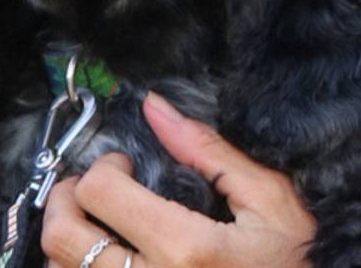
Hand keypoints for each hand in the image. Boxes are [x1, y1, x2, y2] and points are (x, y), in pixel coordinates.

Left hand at [40, 90, 315, 267]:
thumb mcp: (269, 202)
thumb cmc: (299, 263)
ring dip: (66, 241)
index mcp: (185, 248)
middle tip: (89, 187)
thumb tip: (156, 108)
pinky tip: (106, 257)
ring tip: (96, 224)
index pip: (99, 194)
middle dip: (63, 199)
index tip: (124, 165)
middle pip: (62, 238)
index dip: (102, 167)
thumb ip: (209, 153)